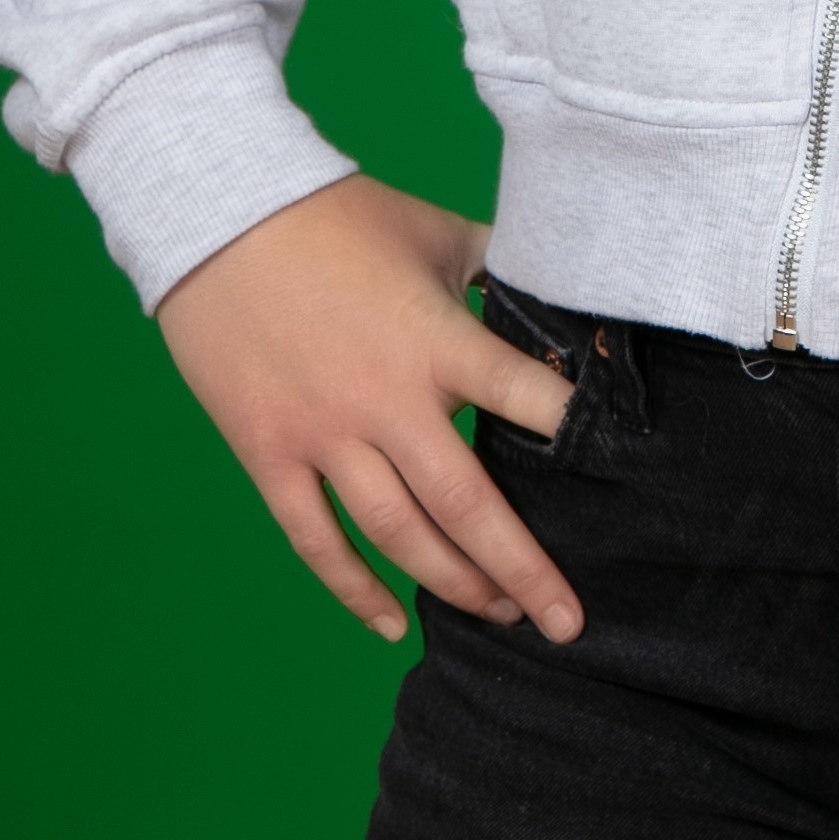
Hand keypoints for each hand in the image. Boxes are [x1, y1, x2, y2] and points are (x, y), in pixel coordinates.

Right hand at [156, 174, 583, 646]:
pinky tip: (393, 624)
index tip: (621, 479)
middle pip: (465, 505)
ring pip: (398, 535)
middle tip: (565, 622)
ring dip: (453, 584)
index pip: (522, 396)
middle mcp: (384, 399)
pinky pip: (315, 541)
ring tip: (500, 614)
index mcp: (434, 339)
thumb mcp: (431, 231)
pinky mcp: (269, 454)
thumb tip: (551, 286)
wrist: (217, 215)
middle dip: (522, 570)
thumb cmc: (336, 216)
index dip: (573, 435)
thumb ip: (492, 266)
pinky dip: (354, 590)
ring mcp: (322, 435)